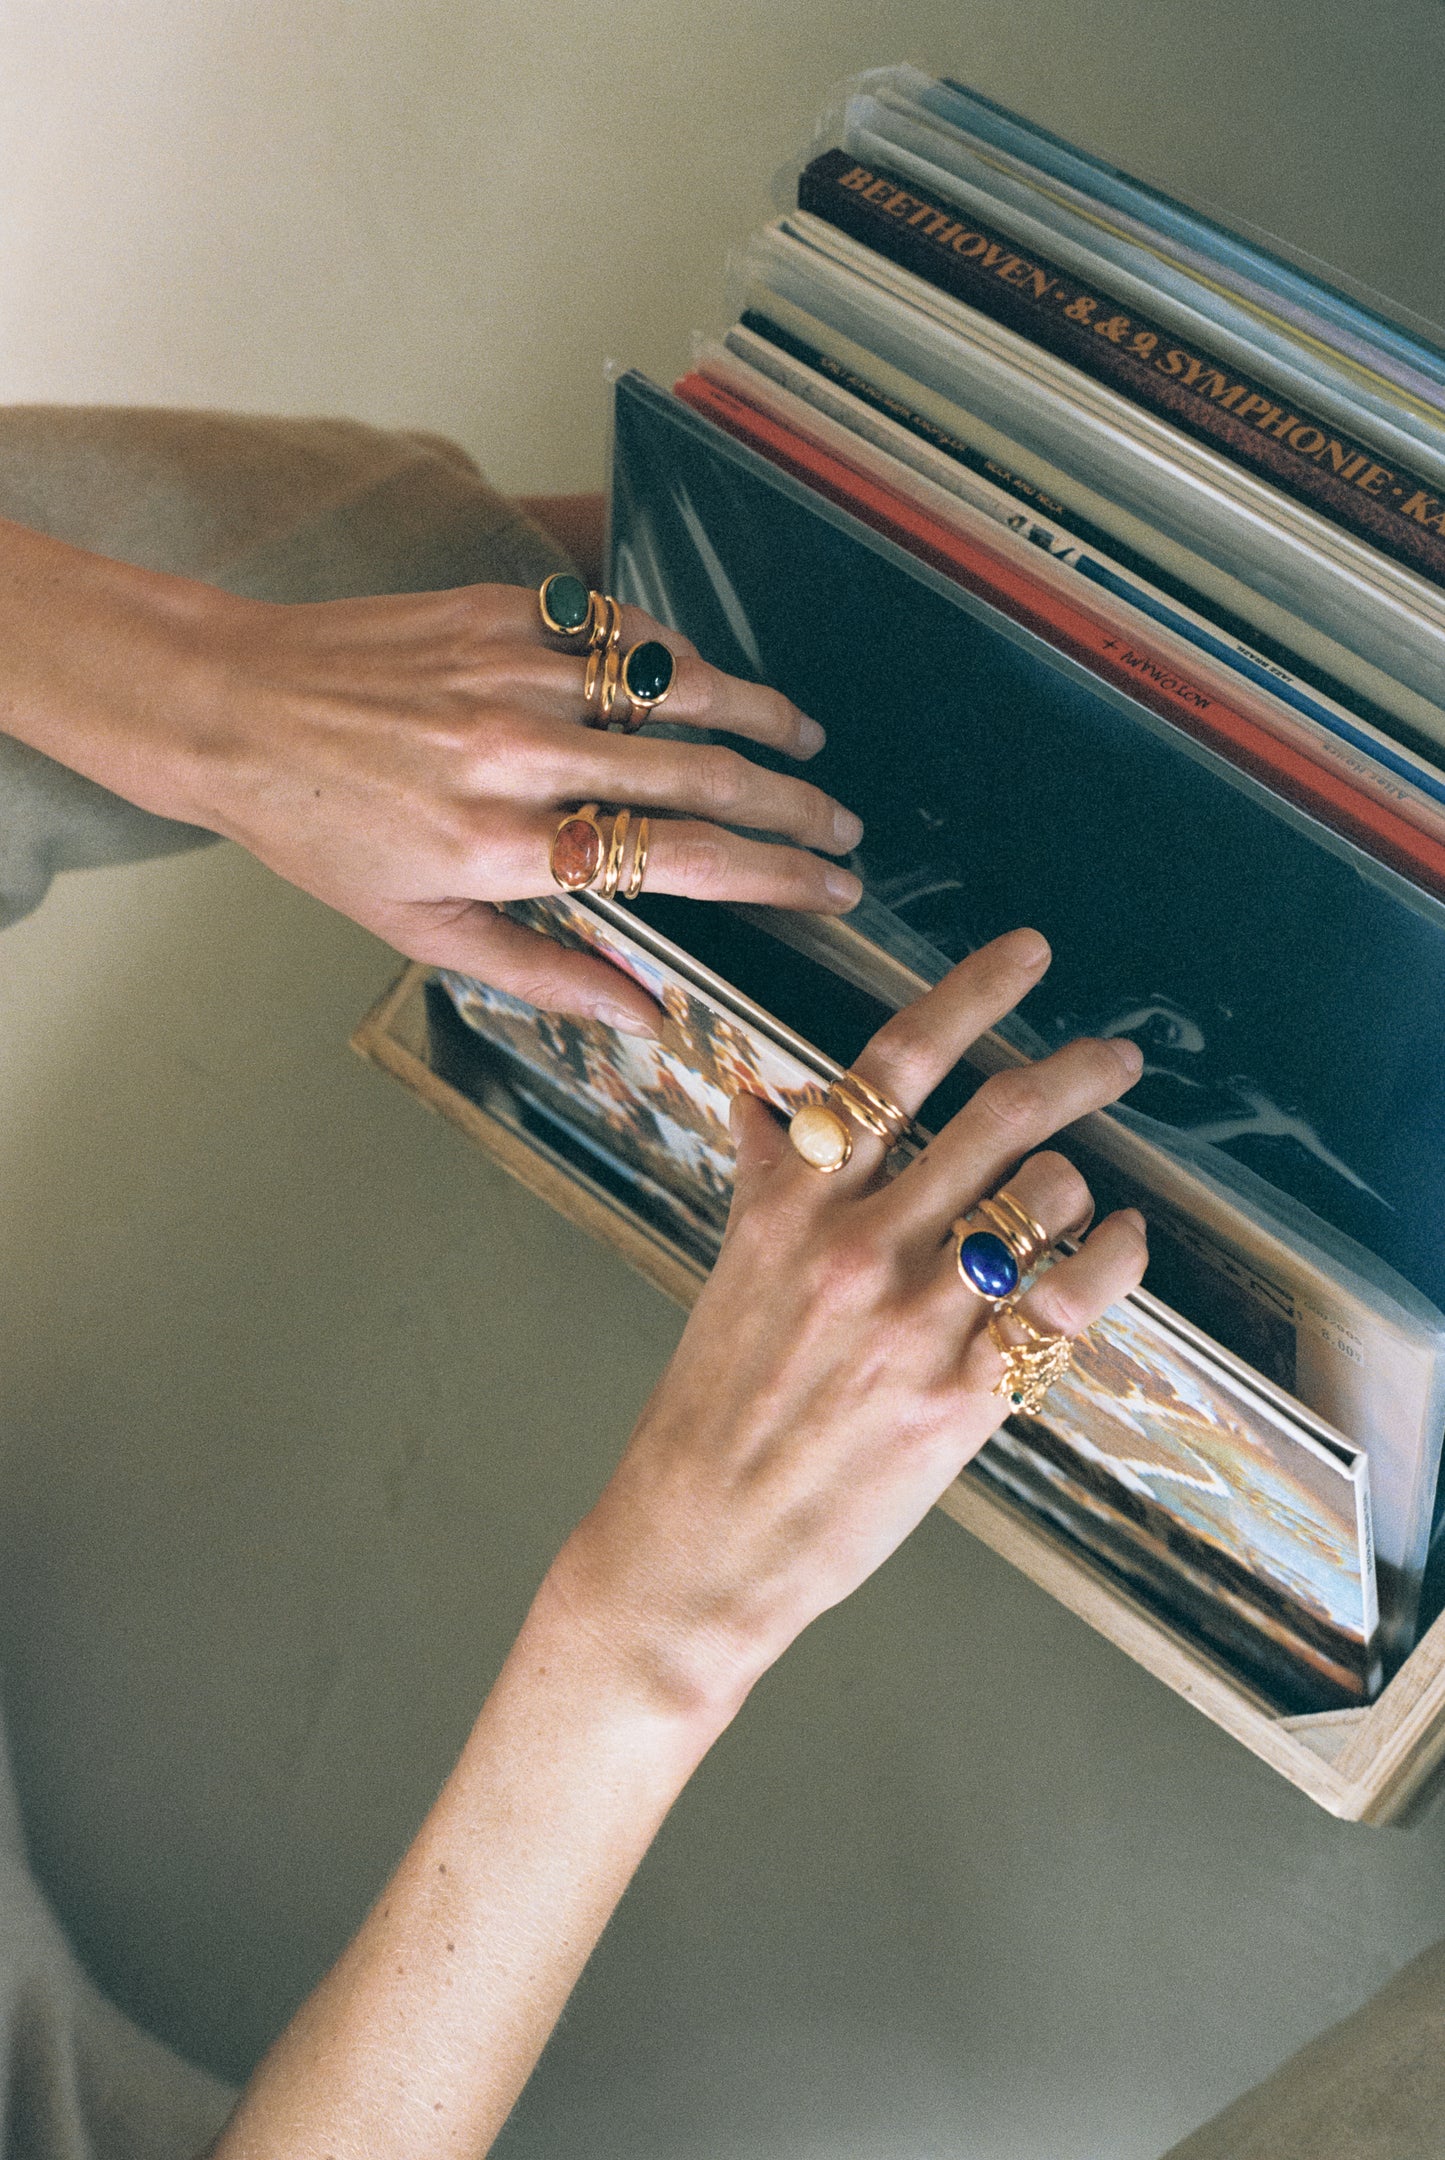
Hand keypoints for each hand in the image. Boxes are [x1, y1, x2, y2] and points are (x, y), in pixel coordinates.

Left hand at [0, 518, 861, 1028]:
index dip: (775, 875)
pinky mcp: (497, 611)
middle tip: (845, 829)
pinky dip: (677, 654)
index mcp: (503, 848)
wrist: (233, 708)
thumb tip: (644, 1015)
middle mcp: (518, 755)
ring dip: (758, 716)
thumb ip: (543, 975)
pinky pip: (617, 630)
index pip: (681, 862)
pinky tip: (709, 679)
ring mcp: (511, 672)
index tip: (831, 887)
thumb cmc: (321, 832)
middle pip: (700, 776)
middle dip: (795, 806)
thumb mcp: (420, 931)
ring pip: (675, 686)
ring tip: (806, 742)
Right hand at [548, 928, 1148, 1719]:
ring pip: (1041, 1198)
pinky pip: (1070, 1301)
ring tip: (1062, 1204)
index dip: (973, 992)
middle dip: (1076, 1072)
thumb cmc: (716, 1401)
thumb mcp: (729, 1269)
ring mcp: (914, 1318)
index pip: (892, 1064)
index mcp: (793, 1201)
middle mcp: (857, 1243)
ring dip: (1070, 1186)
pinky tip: (1119, 1241)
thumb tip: (761, 1100)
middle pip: (997, 1116)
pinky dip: (1112, 1257)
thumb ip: (763, 1177)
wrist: (703, 1536)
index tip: (1028, 953)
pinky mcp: (961, 1396)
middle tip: (1119, 1057)